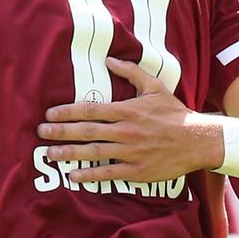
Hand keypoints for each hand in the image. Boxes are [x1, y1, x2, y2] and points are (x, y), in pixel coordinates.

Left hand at [39, 58, 222, 182]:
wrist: (197, 140)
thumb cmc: (175, 113)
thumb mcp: (155, 86)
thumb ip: (131, 72)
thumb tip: (110, 60)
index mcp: (127, 110)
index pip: (91, 109)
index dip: (68, 111)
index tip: (50, 113)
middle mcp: (126, 131)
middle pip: (86, 131)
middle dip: (61, 132)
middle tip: (41, 132)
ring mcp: (130, 152)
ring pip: (93, 152)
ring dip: (69, 153)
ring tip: (50, 155)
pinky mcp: (137, 170)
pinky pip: (109, 173)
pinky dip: (90, 175)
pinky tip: (73, 176)